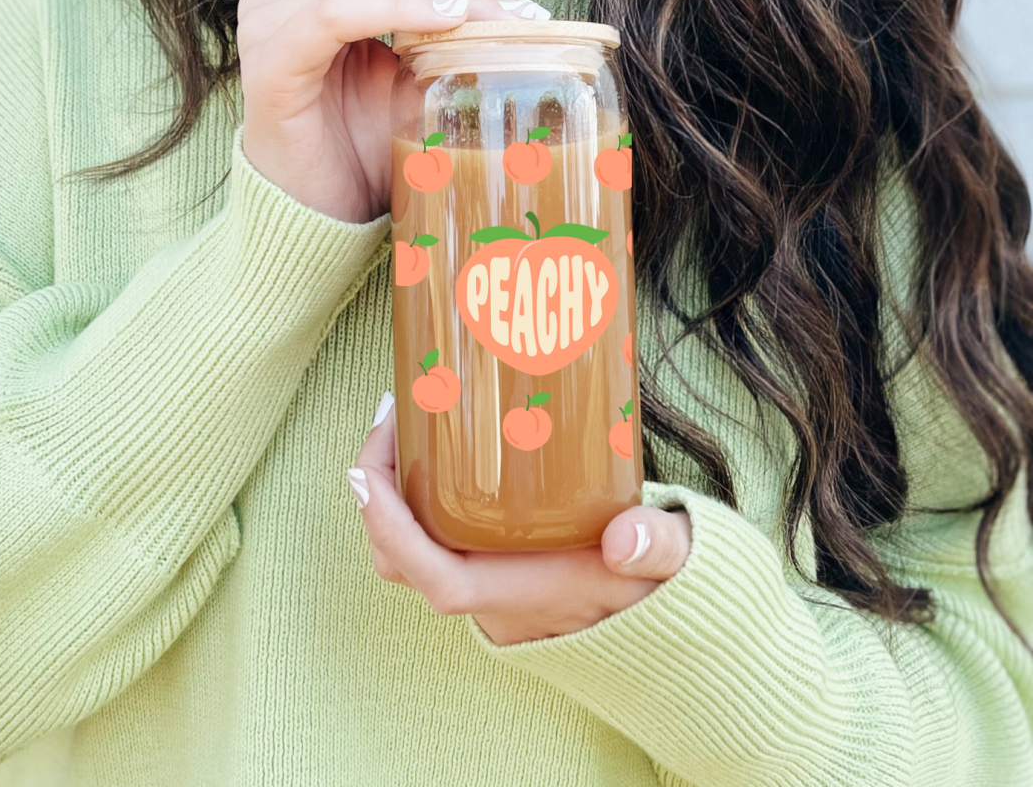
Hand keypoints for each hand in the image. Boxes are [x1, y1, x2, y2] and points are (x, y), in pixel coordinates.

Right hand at [236, 0, 537, 222]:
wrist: (317, 218)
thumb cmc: (361, 150)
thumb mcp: (415, 73)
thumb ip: (443, 18)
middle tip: (521, 6)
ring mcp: (270, 22)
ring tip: (499, 17)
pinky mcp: (271, 61)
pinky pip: (337, 13)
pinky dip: (398, 8)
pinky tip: (447, 23)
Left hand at [347, 397, 692, 646]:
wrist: (663, 620)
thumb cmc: (657, 589)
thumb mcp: (667, 560)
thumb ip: (657, 546)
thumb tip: (626, 538)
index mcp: (519, 596)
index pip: (432, 576)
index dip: (388, 526)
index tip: (366, 469)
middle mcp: (489, 598)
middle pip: (401, 557)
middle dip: (377, 491)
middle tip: (394, 415)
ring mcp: (485, 587)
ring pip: (411, 546)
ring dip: (395, 490)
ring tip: (410, 421)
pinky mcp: (490, 570)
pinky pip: (434, 537)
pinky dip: (420, 496)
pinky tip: (443, 448)